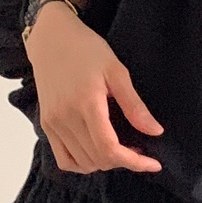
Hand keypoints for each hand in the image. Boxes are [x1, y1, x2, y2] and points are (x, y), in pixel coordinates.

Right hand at [25, 3, 164, 173]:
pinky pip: (64, 159)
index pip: (110, 149)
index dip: (134, 162)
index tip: (154, 164)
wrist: (51, 38)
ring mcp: (52, 124)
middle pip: (98, 159)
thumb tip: (155, 131)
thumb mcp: (117, 71)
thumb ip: (134, 105)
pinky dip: (82, 163)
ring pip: (82, 163)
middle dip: (124, 161)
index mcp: (86, 104)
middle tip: (140, 150)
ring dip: (105, 163)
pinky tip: (97, 153)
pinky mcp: (46, 125)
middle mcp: (65, 118)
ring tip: (121, 149)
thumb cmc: (86, 49)